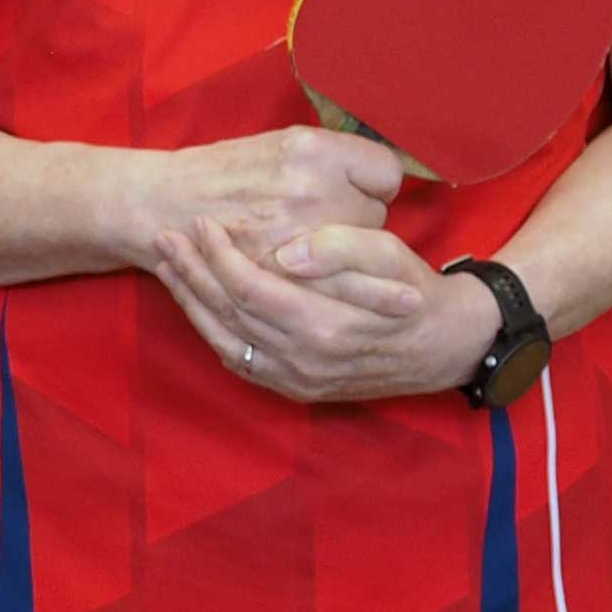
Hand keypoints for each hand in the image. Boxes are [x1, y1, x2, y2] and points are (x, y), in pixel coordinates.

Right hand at [115, 126, 401, 267]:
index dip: (374, 184)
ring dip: (347, 262)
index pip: (386, 173)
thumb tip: (380, 179)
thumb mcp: (283, 143)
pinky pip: (332, 290)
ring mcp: (298, 238)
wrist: (164, 207)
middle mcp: (312, 190)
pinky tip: (314, 281)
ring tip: (322, 252)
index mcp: (314, 151)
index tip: (360, 191)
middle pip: (375, 218)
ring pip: (357, 260)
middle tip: (330, 222)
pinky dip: (328, 289)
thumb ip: (335, 158)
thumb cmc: (226, 172)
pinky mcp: (282, 278)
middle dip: (359, 223)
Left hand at [147, 219, 498, 404]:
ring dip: (191, 301)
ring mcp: (297, 379)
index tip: (202, 223)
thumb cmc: (415, 291)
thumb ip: (339, 248)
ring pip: (224, 340)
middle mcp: (303, 361)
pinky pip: (238, 362)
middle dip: (192, 272)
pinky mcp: (296, 388)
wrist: (445, 346)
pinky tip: (197, 302)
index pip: (248, 287)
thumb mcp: (390, 255)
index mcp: (324, 326)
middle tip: (166, 237)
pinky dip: (211, 330)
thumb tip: (287, 253)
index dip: (218, 255)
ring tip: (168, 265)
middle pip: (227, 313)